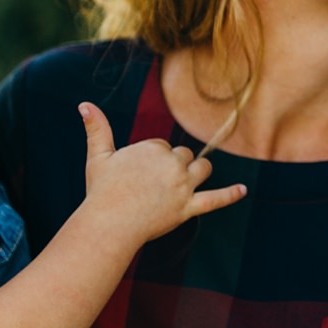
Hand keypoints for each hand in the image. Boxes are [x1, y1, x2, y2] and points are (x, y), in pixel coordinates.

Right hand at [79, 101, 244, 242]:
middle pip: (183, 157)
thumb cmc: (102, 191)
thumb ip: (96, 128)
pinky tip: (243, 190)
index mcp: (154, 149)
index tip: (135, 175)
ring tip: (186, 180)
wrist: (109, 223)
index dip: (150, 160)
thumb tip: (84, 104)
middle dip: (172, 166)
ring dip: (197, 172)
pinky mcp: (188, 208)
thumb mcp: (98, 156)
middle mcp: (172, 164)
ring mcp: (183, 187)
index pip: (162, 147)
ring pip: (201, 171)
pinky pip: (215, 200)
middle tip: (150, 185)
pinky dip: (231, 195)